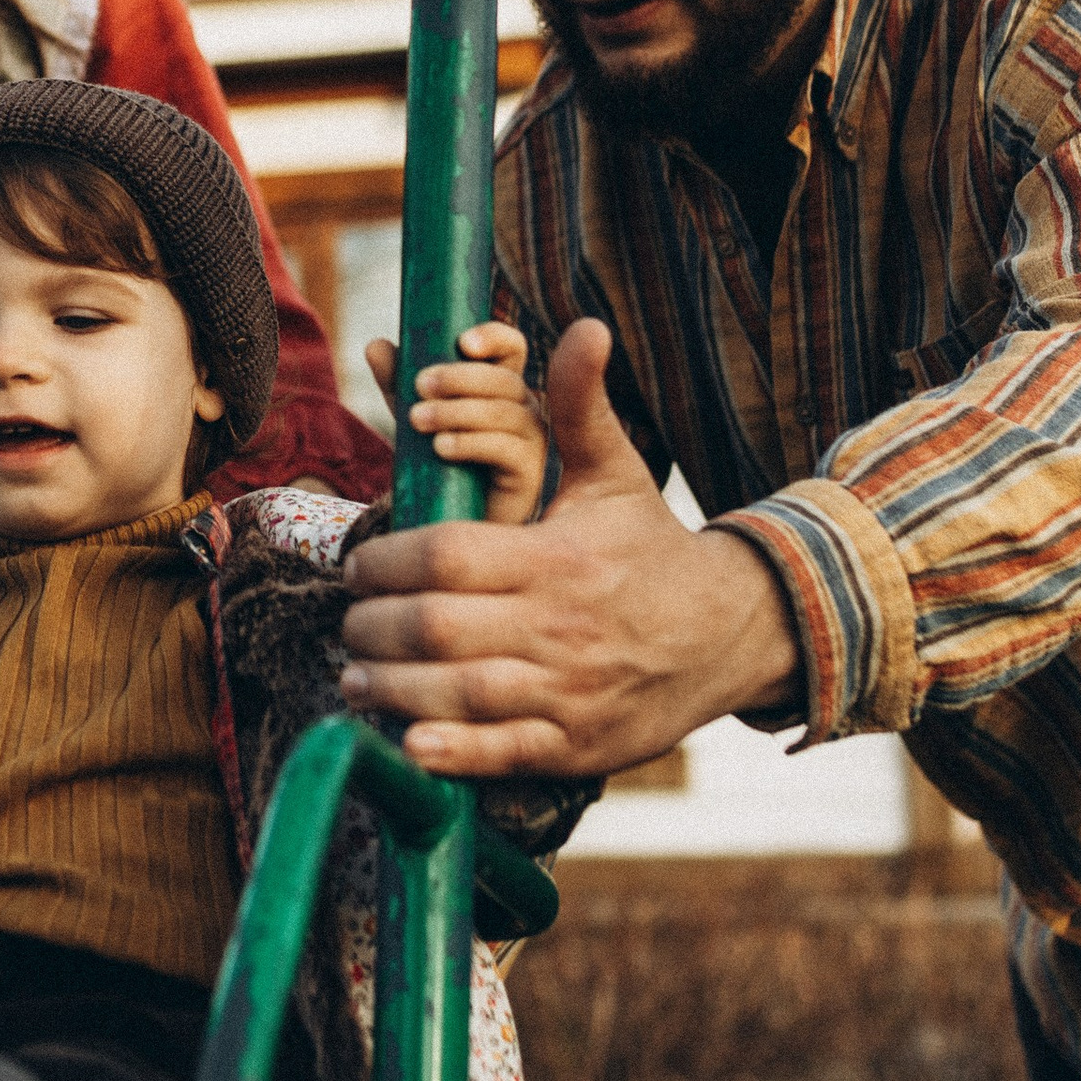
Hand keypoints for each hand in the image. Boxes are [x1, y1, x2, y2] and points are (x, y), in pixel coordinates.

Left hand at [339, 320, 801, 778]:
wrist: (732, 635)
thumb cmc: (652, 548)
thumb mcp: (618, 473)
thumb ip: (580, 405)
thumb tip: (583, 324)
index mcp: (558, 557)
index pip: (443, 557)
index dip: (382, 562)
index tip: (359, 563)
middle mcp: (561, 627)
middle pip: (433, 628)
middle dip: (371, 627)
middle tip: (348, 622)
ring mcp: (570, 694)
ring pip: (453, 695)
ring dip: (388, 689)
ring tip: (355, 677)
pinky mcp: (577, 747)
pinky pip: (496, 756)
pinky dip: (443, 753)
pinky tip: (403, 738)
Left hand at [367, 321, 547, 524]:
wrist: (450, 518)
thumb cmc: (437, 459)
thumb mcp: (412, 414)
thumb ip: (397, 381)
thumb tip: (375, 345)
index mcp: (499, 384)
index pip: (510, 346)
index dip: (493, 337)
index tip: (462, 341)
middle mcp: (523, 406)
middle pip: (503, 379)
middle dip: (459, 377)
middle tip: (418, 385)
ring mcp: (531, 439)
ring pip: (502, 413)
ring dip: (455, 412)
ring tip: (416, 420)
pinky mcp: (528, 472)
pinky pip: (505, 449)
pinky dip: (470, 443)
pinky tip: (440, 446)